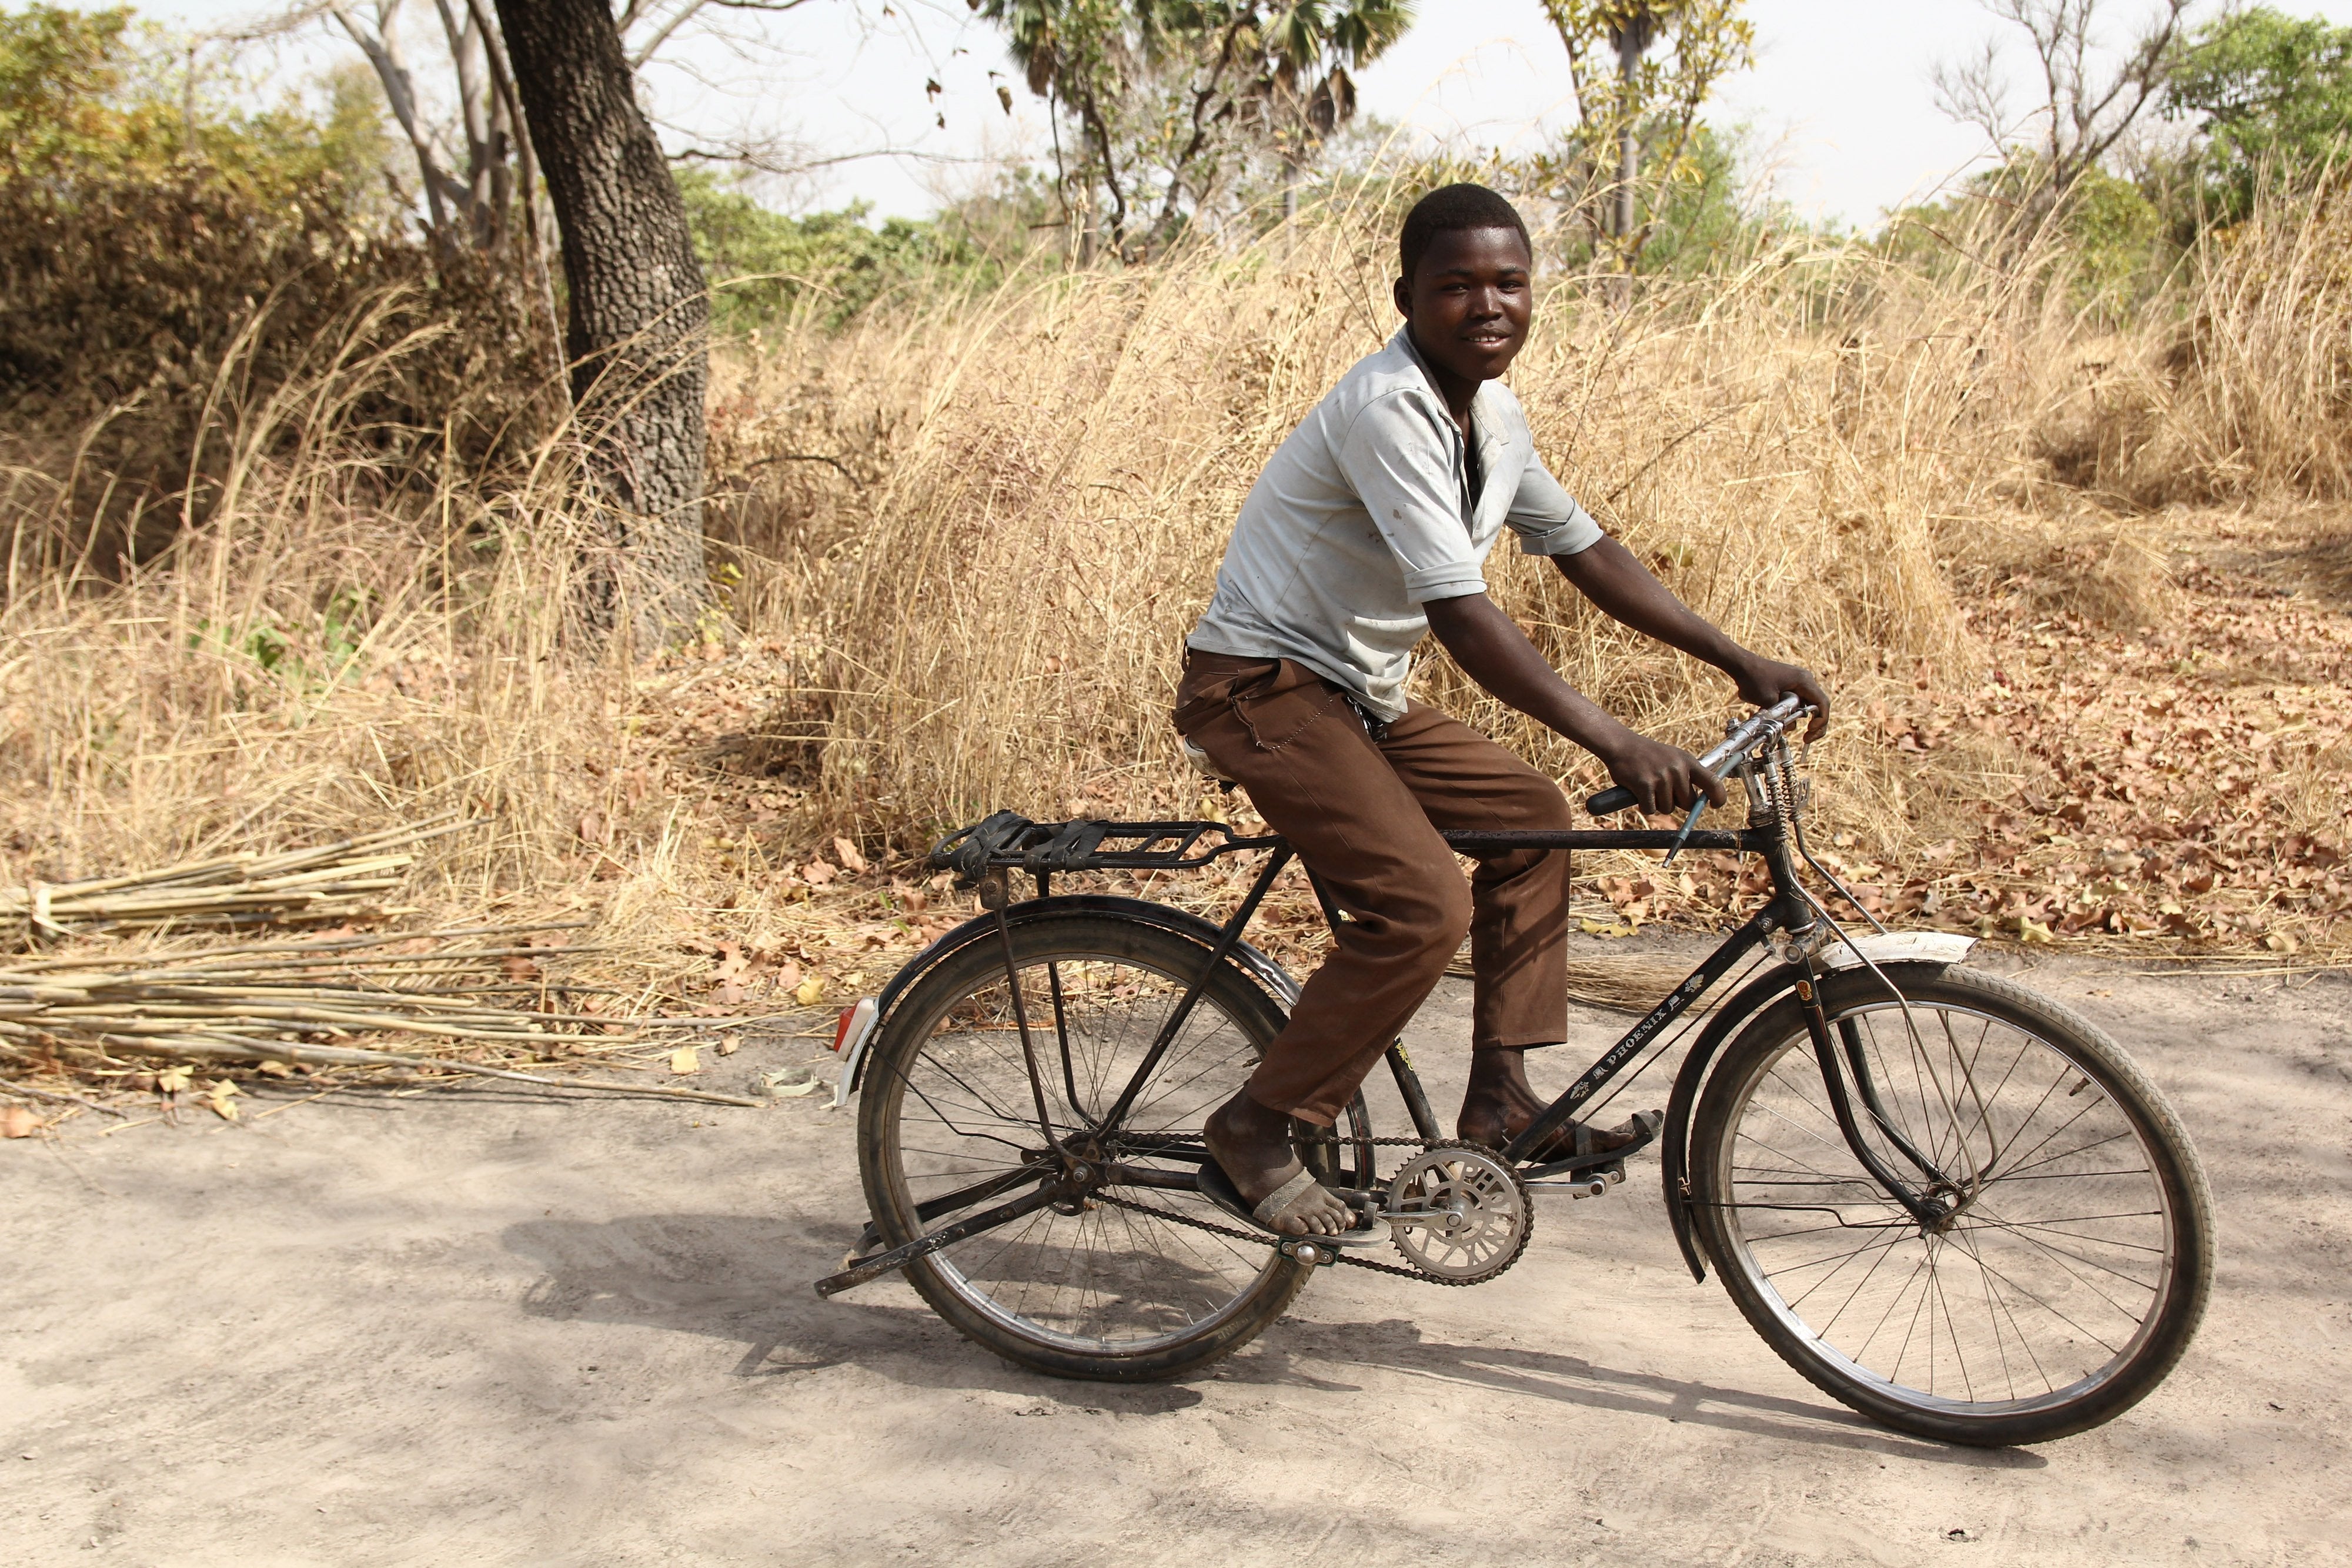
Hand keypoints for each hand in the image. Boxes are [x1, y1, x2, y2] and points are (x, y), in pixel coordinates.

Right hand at [1598, 733, 1727, 816]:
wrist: (1621, 745)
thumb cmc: (1648, 755)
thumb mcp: (1673, 757)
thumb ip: (1687, 775)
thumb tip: (1699, 801)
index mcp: (1687, 761)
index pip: (1713, 783)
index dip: (1718, 797)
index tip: (1715, 805)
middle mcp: (1677, 769)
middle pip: (1687, 803)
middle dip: (1676, 803)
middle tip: (1663, 792)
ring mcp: (1661, 777)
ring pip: (1667, 808)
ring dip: (1657, 804)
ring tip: (1649, 788)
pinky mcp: (1645, 785)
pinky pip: (1650, 809)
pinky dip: (1644, 806)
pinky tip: (1638, 793)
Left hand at [1731, 656, 1830, 741]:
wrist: (1742, 665)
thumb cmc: (1753, 678)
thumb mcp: (1768, 701)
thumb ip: (1782, 715)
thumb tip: (1793, 728)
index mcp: (1804, 681)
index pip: (1822, 703)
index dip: (1821, 720)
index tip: (1810, 731)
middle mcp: (1805, 680)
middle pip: (1818, 705)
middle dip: (1816, 724)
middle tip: (1807, 739)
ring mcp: (1798, 683)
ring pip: (1808, 705)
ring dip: (1803, 719)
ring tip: (1796, 732)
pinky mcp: (1790, 686)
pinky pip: (1798, 702)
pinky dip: (1795, 713)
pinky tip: (1785, 722)